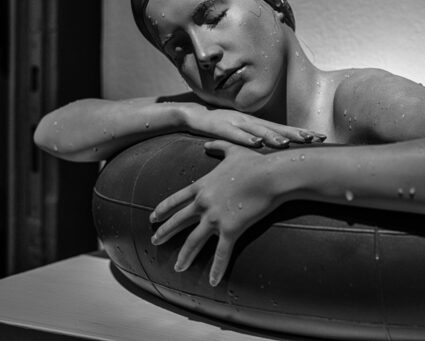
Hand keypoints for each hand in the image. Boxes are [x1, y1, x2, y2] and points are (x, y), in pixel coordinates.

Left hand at [149, 140, 283, 285]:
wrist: (271, 175)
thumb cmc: (255, 162)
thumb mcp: (233, 149)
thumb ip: (217, 146)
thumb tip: (207, 143)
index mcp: (202, 186)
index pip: (176, 199)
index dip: (163, 209)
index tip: (153, 217)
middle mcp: (204, 203)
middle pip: (179, 221)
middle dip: (165, 232)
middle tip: (155, 241)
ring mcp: (215, 218)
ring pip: (194, 241)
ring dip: (184, 256)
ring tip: (177, 268)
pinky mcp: (231, 230)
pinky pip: (222, 254)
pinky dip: (217, 269)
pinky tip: (213, 282)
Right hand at [182, 106, 325, 147]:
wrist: (194, 114)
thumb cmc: (221, 126)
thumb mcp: (242, 134)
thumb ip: (258, 140)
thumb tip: (277, 152)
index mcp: (257, 124)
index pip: (283, 129)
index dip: (302, 132)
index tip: (320, 137)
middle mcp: (251, 121)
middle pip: (277, 128)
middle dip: (296, 134)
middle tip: (314, 139)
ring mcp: (237, 123)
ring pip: (259, 131)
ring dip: (273, 137)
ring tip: (288, 143)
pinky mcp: (222, 128)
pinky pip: (235, 135)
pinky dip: (246, 139)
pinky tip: (256, 144)